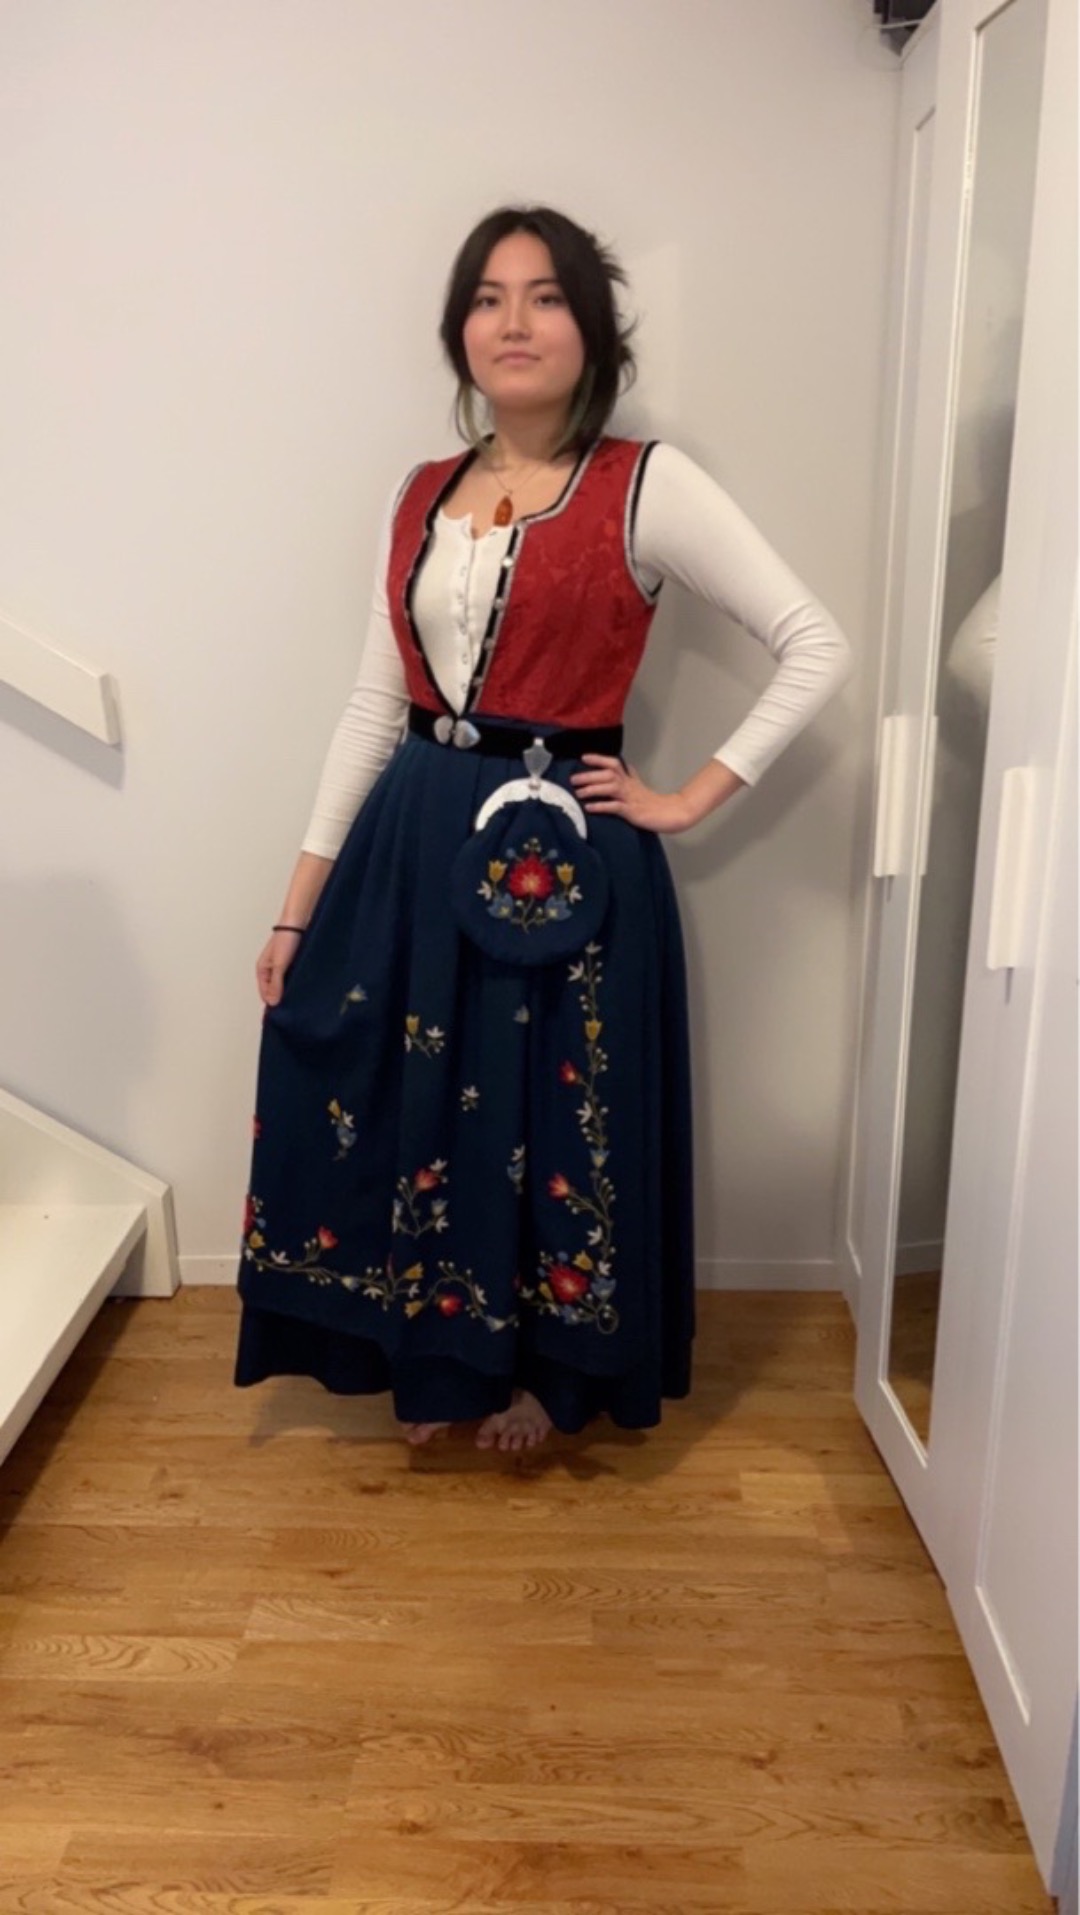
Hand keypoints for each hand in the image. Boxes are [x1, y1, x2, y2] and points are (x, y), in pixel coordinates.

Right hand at [256, 928, 302, 1006]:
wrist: (298, 922)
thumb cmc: (286, 939)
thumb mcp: (279, 964)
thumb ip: (276, 984)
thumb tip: (273, 1003)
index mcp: (262, 970)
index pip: (265, 994)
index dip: (272, 1003)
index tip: (282, 1014)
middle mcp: (270, 970)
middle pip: (274, 991)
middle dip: (281, 999)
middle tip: (292, 1010)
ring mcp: (281, 967)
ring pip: (284, 985)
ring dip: (289, 991)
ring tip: (299, 1001)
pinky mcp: (292, 964)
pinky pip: (292, 979)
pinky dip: (295, 984)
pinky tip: (303, 989)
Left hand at [570, 755, 693, 833]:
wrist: (670, 813)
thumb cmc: (653, 802)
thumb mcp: (640, 786)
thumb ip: (630, 776)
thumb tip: (624, 766)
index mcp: (630, 779)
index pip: (614, 763)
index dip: (599, 759)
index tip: (584, 758)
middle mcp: (629, 785)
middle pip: (609, 774)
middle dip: (589, 775)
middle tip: (573, 779)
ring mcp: (631, 798)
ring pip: (611, 788)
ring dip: (593, 789)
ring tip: (579, 793)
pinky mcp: (632, 811)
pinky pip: (615, 807)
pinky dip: (601, 806)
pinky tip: (589, 808)